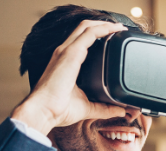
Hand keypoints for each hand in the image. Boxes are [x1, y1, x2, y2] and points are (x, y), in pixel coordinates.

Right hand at [11, 21, 127, 135]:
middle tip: (120, 29)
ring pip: (86, 27)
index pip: (82, 41)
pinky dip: (103, 29)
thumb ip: (104, 108)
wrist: (44, 111)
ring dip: (104, 24)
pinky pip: (89, 34)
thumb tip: (120, 111)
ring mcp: (66, 51)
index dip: (97, 34)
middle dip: (102, 25)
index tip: (113, 38)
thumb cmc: (58, 110)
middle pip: (84, 29)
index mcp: (67, 62)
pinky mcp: (70, 53)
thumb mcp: (87, 107)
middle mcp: (65, 53)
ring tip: (119, 27)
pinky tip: (114, 29)